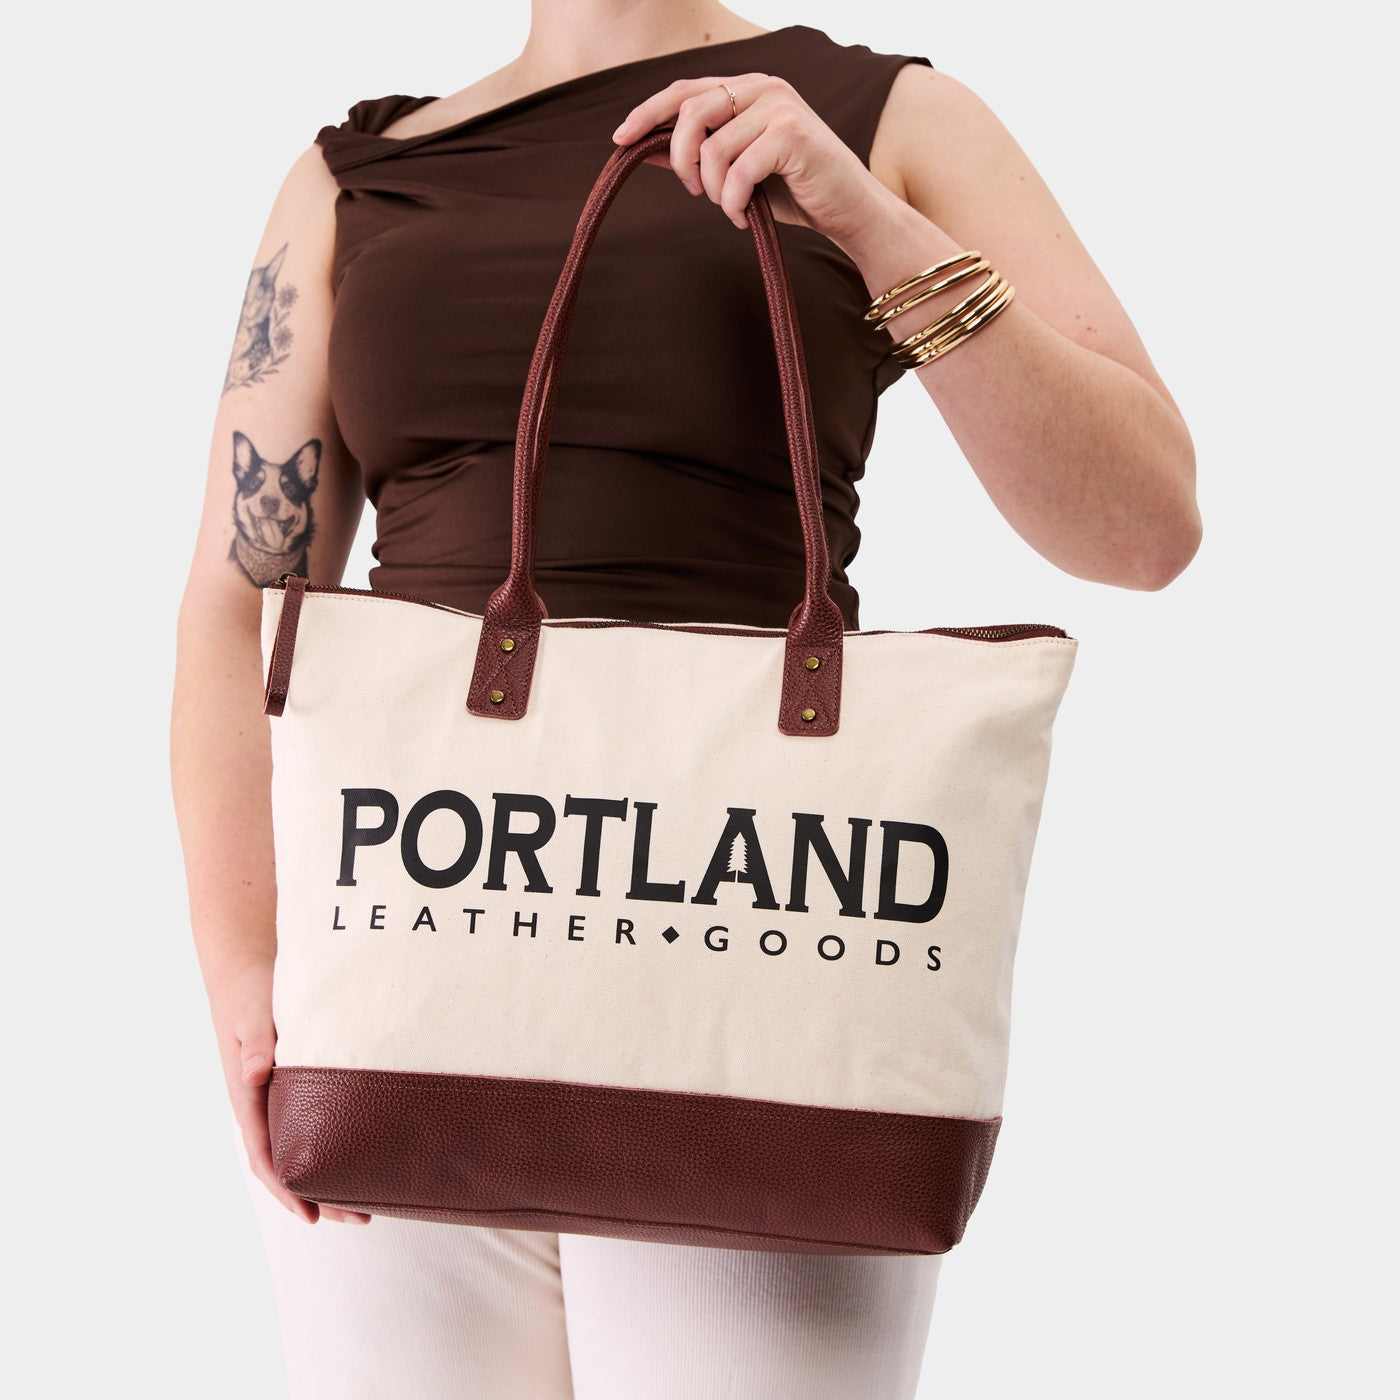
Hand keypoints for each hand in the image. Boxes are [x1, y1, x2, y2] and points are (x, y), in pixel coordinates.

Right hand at [214, 958, 370, 1224]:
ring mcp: (279, 1097)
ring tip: (366, 1203)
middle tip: (359, 1218)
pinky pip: (311, 1126)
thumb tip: (256, 1073)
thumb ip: (255, 1044)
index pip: (266, 1155)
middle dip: (320, 1196)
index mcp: (248, 1096)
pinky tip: (360, 1158)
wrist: (249, 971)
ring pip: (302, 1150)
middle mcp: (263, 1104)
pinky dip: (331, 1149)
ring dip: (330, 1178)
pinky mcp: (296, 1083)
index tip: (312, 1215)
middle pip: (288, 1164)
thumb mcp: (251, 1016)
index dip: (288, 1189)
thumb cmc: (251, 994)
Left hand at [610, 72, 886, 245]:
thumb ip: (699, 153)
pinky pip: (738, 171)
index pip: (685, 90)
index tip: (620, 139)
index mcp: (748, 89)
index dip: (647, 112)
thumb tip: (648, 147)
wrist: (849, 210)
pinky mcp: (792, 135)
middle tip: (693, 192)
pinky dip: (732, 202)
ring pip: (713, 147)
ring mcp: (779, 107)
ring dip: (712, 190)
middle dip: (681, 160)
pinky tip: (742, 216)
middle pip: (691, 112)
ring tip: (729, 208)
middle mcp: (763, 87)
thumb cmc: (795, 190)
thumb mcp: (738, 170)